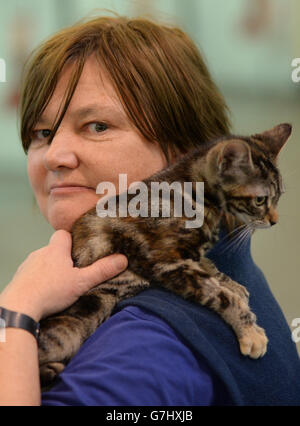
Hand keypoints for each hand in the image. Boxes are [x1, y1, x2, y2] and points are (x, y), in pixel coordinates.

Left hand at [0, 230, 127, 321]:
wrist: (19, 307)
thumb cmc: (50, 292)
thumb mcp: (81, 282)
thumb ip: (102, 270)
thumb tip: (122, 259)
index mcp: (55, 250)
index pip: (63, 234)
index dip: (72, 240)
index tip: (80, 250)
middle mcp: (40, 253)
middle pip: (54, 249)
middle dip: (63, 258)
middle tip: (75, 271)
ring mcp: (27, 266)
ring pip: (43, 262)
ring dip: (51, 270)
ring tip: (60, 285)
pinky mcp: (19, 279)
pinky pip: (32, 274)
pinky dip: (39, 280)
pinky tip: (45, 293)